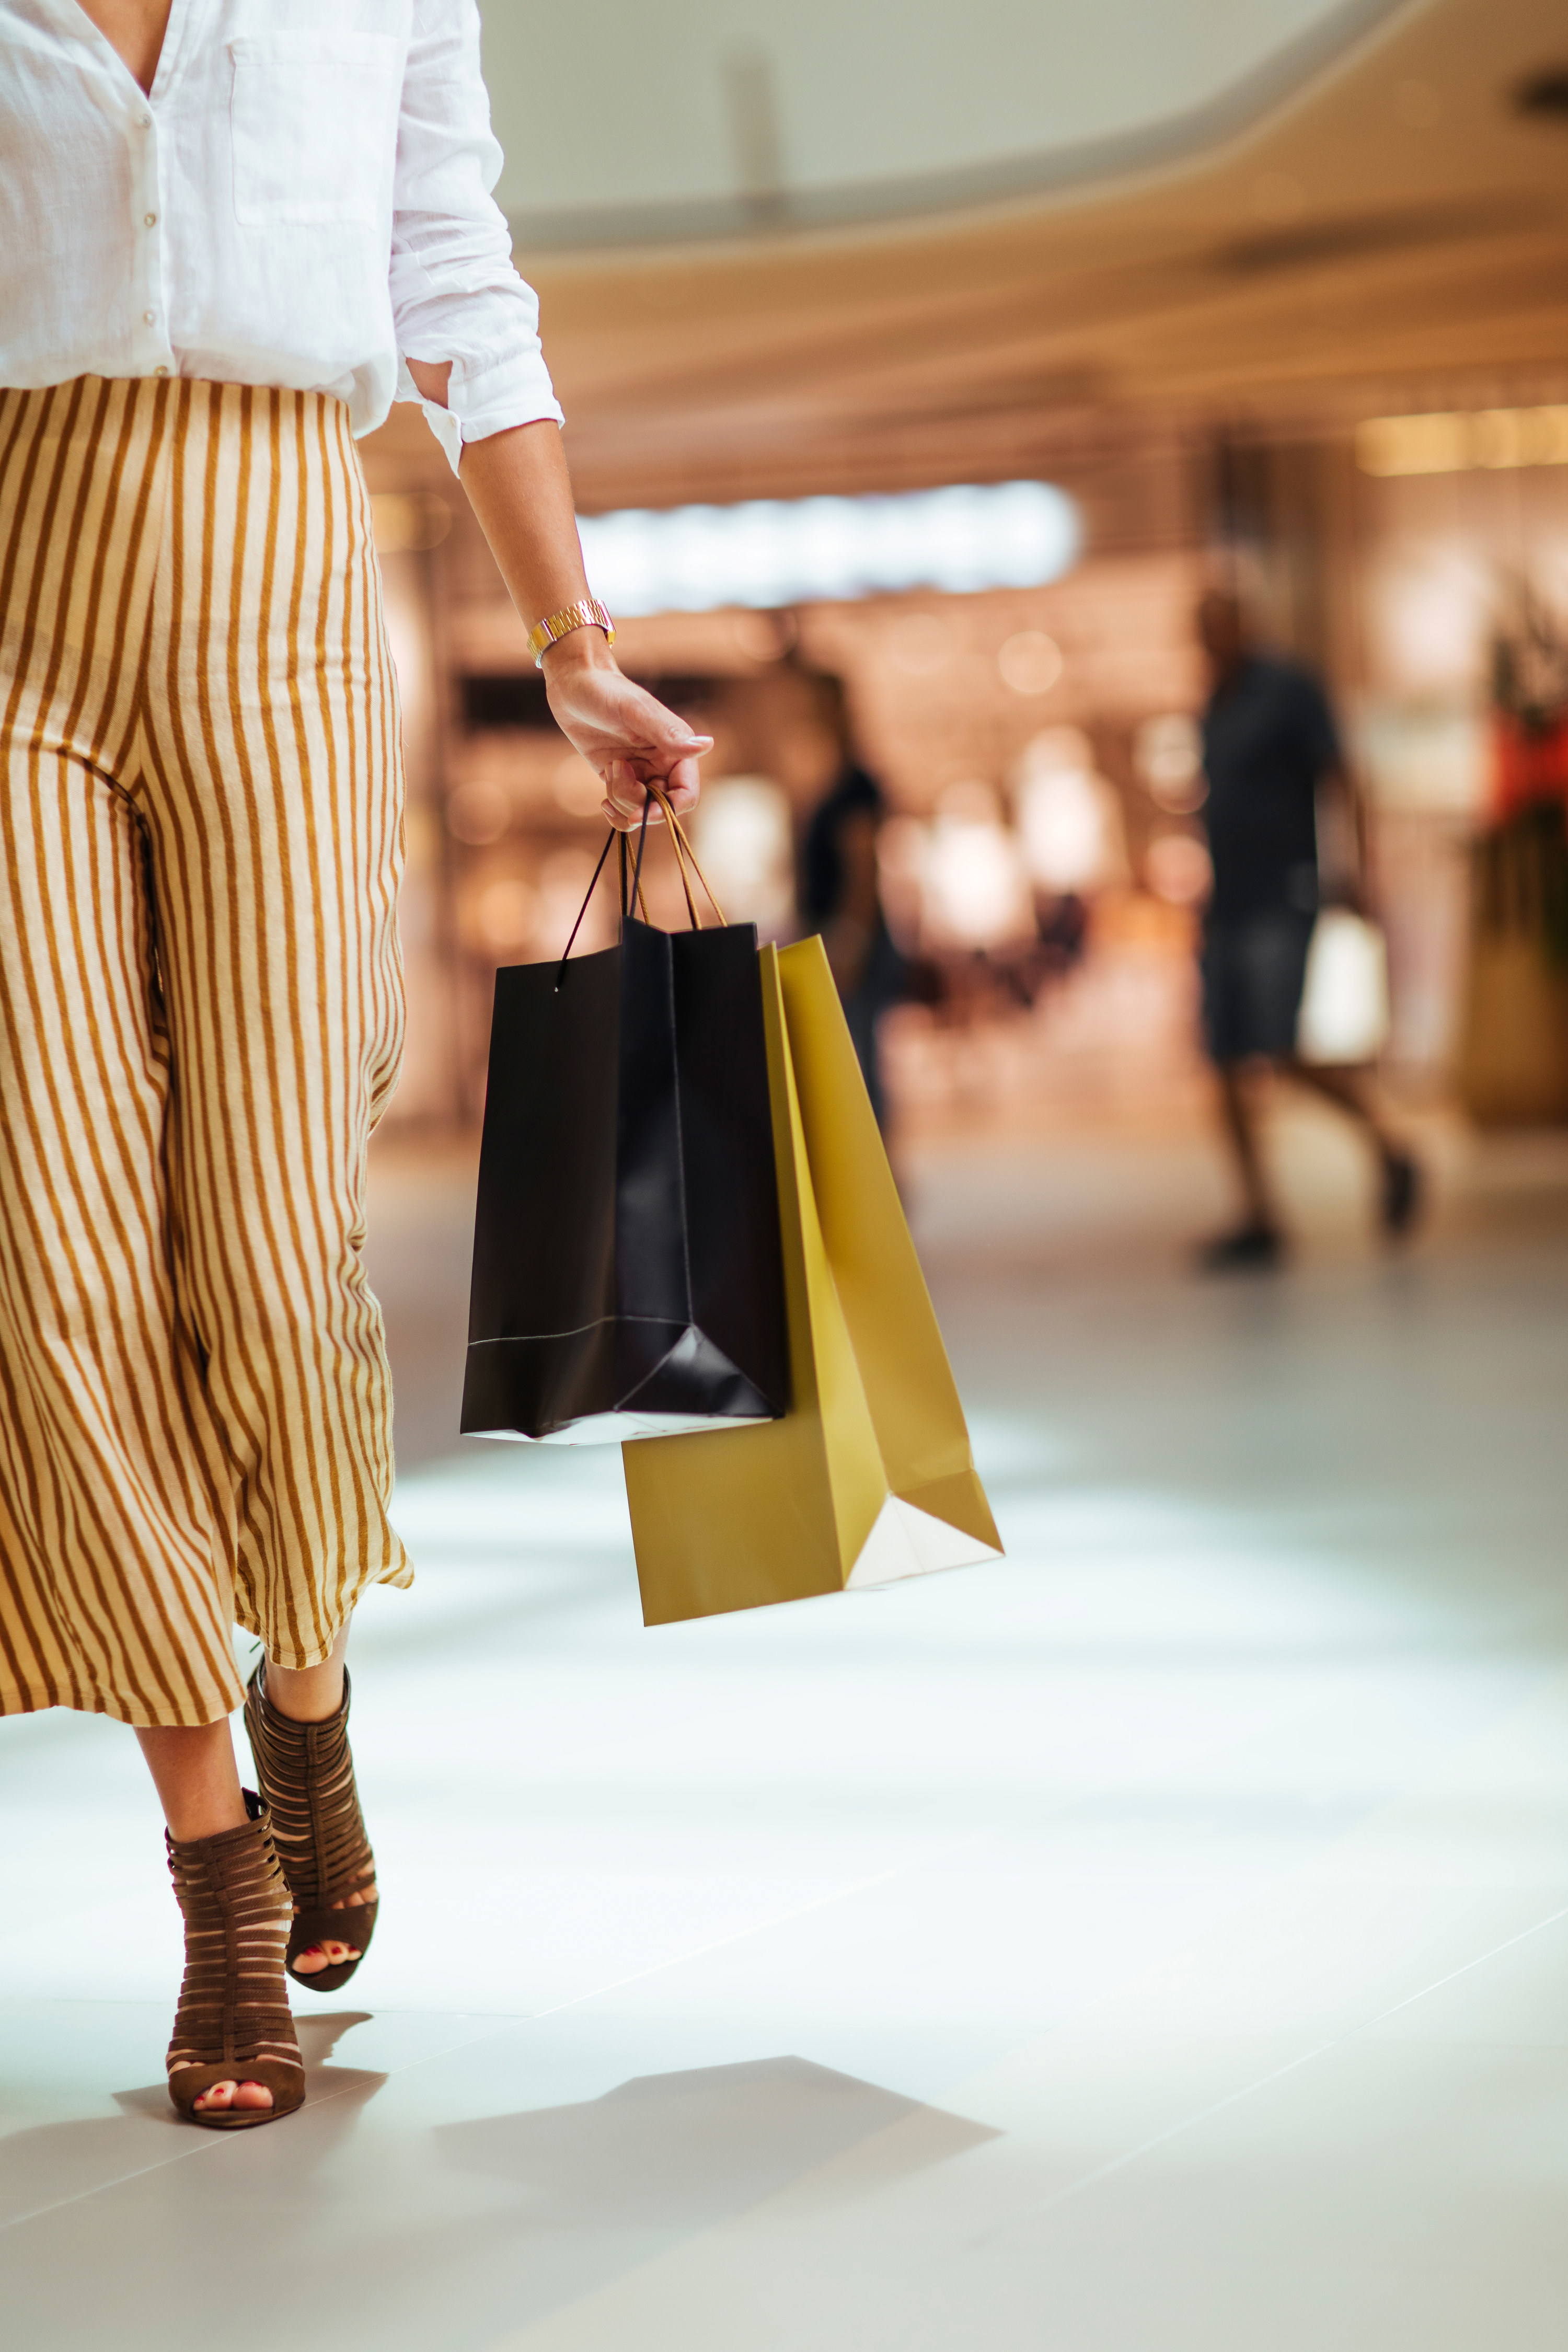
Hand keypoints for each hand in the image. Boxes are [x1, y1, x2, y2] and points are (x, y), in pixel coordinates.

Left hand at [542, 633, 712, 830]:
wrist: (573, 686)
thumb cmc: (605, 692)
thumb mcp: (635, 712)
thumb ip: (668, 733)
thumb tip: (706, 746)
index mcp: (676, 749)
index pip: (686, 794)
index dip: (668, 809)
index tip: (643, 814)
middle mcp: (663, 764)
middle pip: (661, 806)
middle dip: (637, 802)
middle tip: (614, 775)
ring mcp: (641, 773)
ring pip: (640, 810)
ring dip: (621, 799)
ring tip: (608, 768)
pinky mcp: (620, 778)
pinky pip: (625, 809)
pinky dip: (615, 811)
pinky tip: (604, 801)